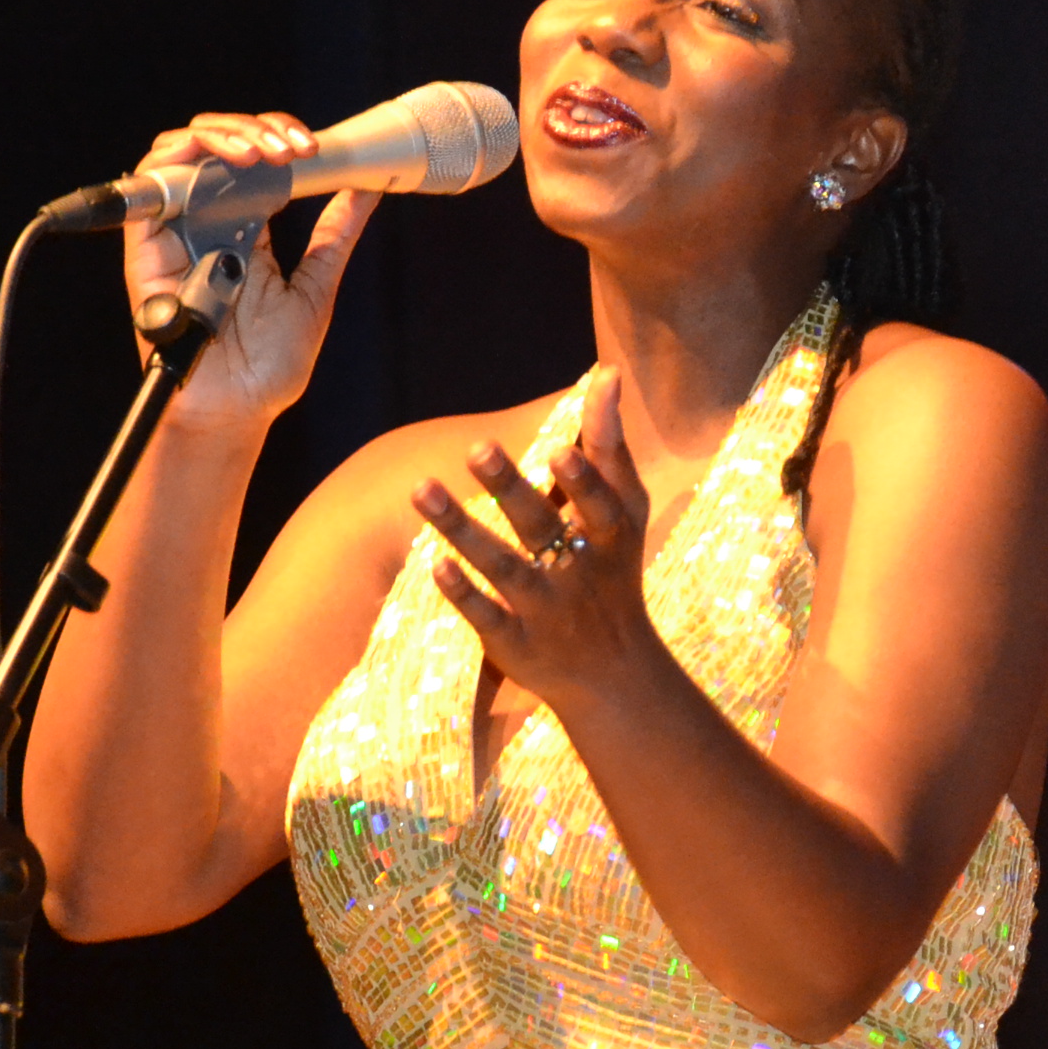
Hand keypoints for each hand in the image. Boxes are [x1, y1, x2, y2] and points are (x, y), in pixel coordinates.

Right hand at [126, 111, 375, 437]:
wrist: (237, 407)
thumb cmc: (268, 363)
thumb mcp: (317, 285)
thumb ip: (335, 234)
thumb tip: (366, 187)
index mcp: (245, 225)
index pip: (251, 157)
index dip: (278, 137)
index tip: (315, 147)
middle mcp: (207, 220)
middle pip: (214, 145)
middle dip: (255, 128)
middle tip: (295, 147)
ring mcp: (176, 230)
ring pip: (179, 151)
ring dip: (223, 135)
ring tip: (263, 150)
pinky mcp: (148, 246)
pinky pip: (149, 186)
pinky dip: (181, 159)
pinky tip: (225, 161)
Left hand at [414, 369, 663, 711]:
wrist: (616, 676)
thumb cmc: (615, 574)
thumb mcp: (627, 512)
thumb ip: (610, 444)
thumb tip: (606, 373)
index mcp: (610, 540)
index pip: (600, 506)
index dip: (581, 481)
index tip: (557, 450)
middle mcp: (579, 575)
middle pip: (541, 529)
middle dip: (510, 490)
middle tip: (476, 448)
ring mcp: (546, 613)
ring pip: (502, 568)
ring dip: (462, 530)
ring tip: (420, 488)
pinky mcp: (515, 645)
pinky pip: (484, 616)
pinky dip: (461, 592)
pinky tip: (433, 563)